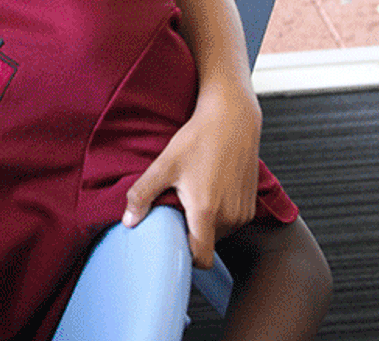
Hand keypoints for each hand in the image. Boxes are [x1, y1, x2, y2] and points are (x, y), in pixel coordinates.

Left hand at [123, 88, 261, 267]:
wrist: (232, 119)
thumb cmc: (197, 139)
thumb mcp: (164, 165)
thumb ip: (143, 195)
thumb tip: (128, 222)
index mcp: (206, 212)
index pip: (201, 258)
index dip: (185, 256)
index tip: (171, 240)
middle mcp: (230, 218)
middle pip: (206, 243)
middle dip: (191, 231)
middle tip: (177, 205)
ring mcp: (243, 213)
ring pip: (219, 233)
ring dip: (205, 222)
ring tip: (193, 193)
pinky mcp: (251, 205)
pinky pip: (231, 221)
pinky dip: (219, 213)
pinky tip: (209, 188)